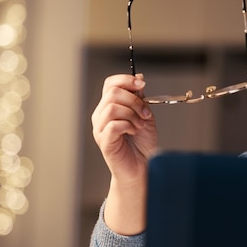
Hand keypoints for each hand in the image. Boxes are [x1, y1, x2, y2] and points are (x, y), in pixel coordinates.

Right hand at [91, 73, 157, 233]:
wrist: (143, 167)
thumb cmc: (142, 144)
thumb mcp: (144, 115)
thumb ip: (140, 99)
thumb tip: (138, 79)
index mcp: (109, 107)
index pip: (110, 84)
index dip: (125, 80)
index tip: (142, 84)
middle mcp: (101, 116)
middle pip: (112, 93)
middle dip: (134, 100)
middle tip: (145, 113)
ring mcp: (100, 129)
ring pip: (112, 107)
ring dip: (132, 114)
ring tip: (140, 125)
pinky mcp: (104, 142)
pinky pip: (113, 125)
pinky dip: (128, 125)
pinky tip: (133, 132)